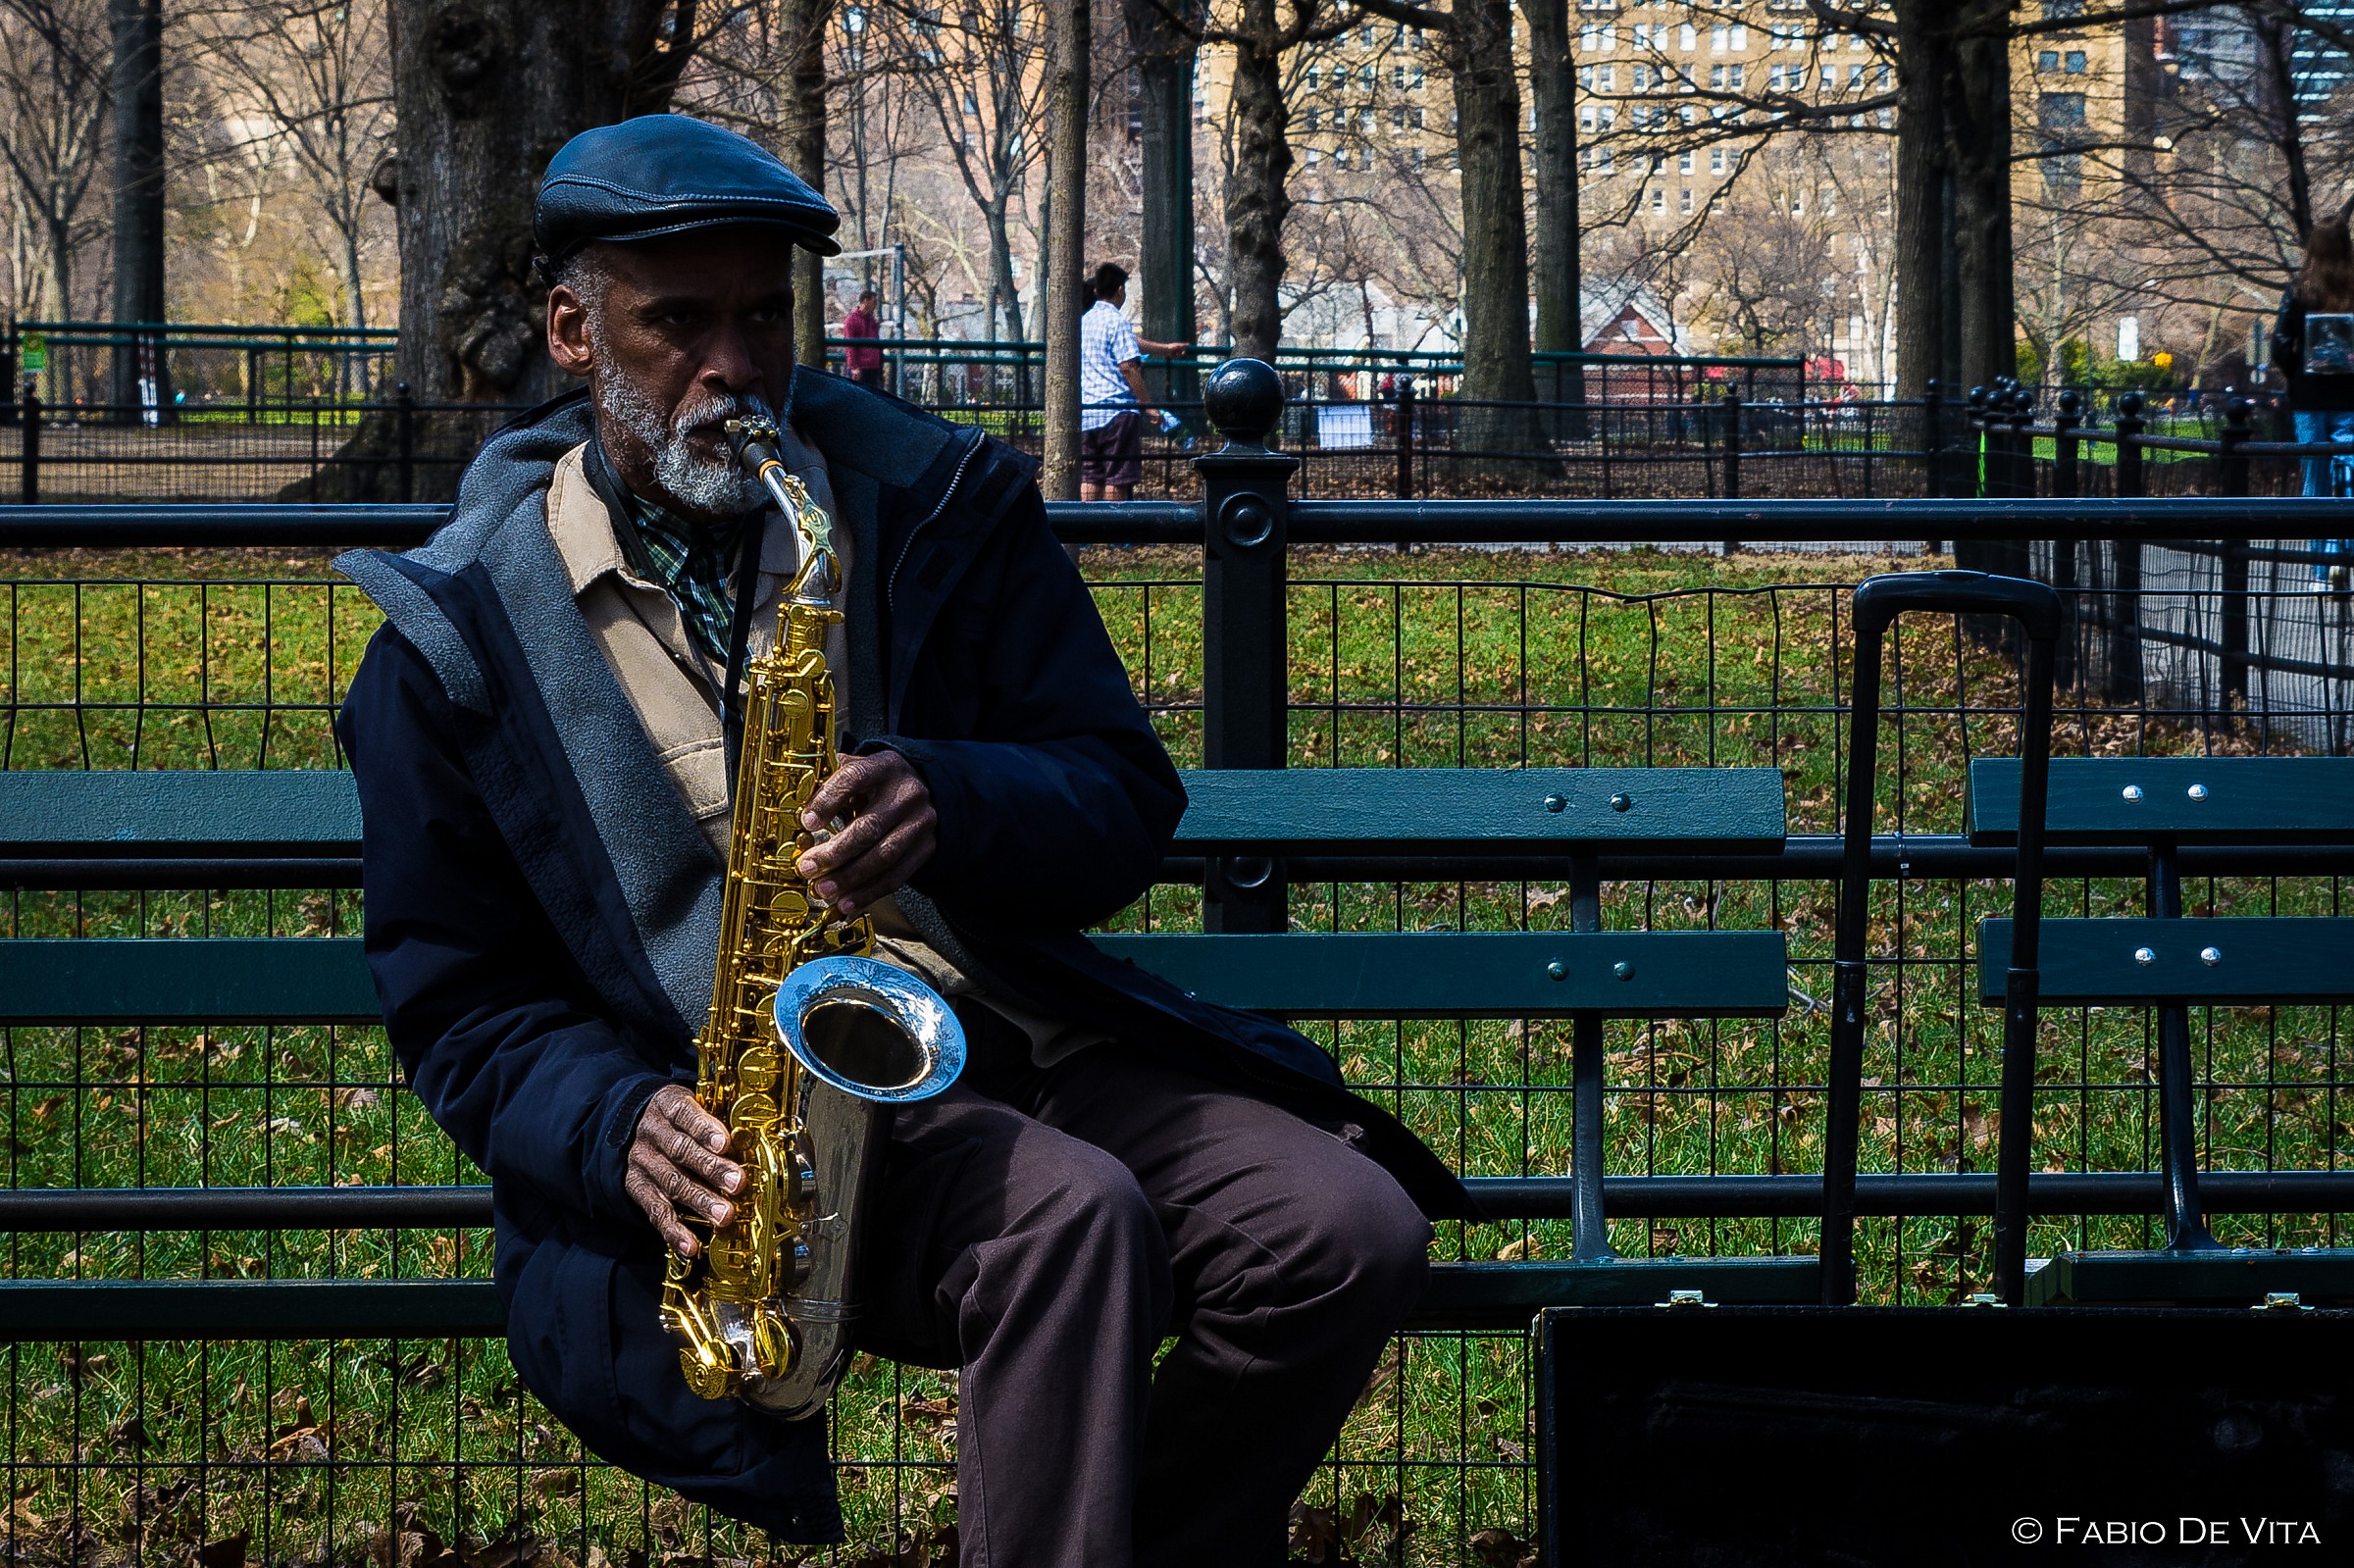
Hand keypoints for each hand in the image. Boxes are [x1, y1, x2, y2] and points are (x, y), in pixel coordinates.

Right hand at [626, 1083, 742, 1258]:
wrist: (637, 1123)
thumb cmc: (682, 1117)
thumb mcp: (696, 1103)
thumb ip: (721, 1117)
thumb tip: (761, 1137)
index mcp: (668, 1105)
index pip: (684, 1114)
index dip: (704, 1128)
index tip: (725, 1143)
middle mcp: (652, 1133)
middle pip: (681, 1151)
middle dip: (711, 1168)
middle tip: (737, 1183)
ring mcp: (643, 1162)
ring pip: (672, 1182)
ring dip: (700, 1201)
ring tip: (724, 1216)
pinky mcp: (637, 1189)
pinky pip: (655, 1212)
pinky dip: (674, 1231)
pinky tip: (691, 1245)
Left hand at [797, 750, 938, 914]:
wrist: (931, 791)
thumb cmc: (882, 783)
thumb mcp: (863, 770)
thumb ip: (834, 782)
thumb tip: (798, 801)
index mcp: (885, 767)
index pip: (855, 778)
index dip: (829, 800)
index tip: (807, 822)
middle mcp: (907, 794)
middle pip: (870, 826)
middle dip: (835, 852)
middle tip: (808, 867)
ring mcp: (920, 823)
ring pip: (884, 856)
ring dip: (850, 878)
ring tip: (823, 889)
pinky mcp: (926, 849)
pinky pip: (896, 876)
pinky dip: (869, 892)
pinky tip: (847, 901)